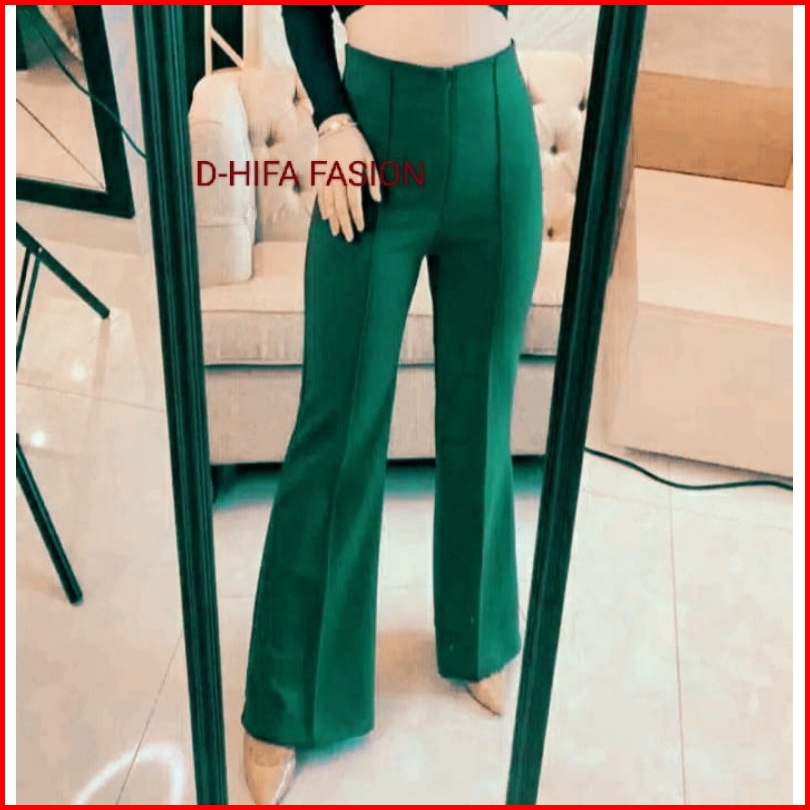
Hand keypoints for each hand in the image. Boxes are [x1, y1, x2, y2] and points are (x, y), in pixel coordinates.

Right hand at [315, 118, 381, 241]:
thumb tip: (378, 200)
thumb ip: (373, 179)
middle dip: (345, 223)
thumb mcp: (369, 157)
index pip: (354, 201)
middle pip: (340, 206)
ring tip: (336, 233)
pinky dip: (322, 207)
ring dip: (333, 220)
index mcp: (351, 173)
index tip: (361, 228)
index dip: (357, 216)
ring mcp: (326, 176)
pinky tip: (326, 218)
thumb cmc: (356, 142)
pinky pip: (319, 194)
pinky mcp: (318, 173)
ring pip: (328, 203)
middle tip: (349, 238)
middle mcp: (337, 177)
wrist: (334, 126)